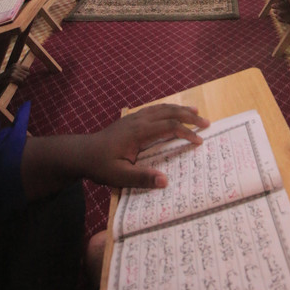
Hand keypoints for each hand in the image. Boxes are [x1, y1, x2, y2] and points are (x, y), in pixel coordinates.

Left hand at [80, 104, 209, 188]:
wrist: (82, 153)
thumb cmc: (100, 166)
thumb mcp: (119, 176)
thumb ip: (142, 178)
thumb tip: (166, 181)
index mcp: (138, 132)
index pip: (168, 127)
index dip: (186, 132)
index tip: (199, 141)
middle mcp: (139, 120)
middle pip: (169, 112)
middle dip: (189, 116)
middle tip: (206, 122)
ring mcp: (134, 118)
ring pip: (162, 108)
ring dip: (180, 109)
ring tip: (195, 112)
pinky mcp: (131, 119)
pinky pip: (154, 109)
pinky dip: (168, 109)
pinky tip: (172, 112)